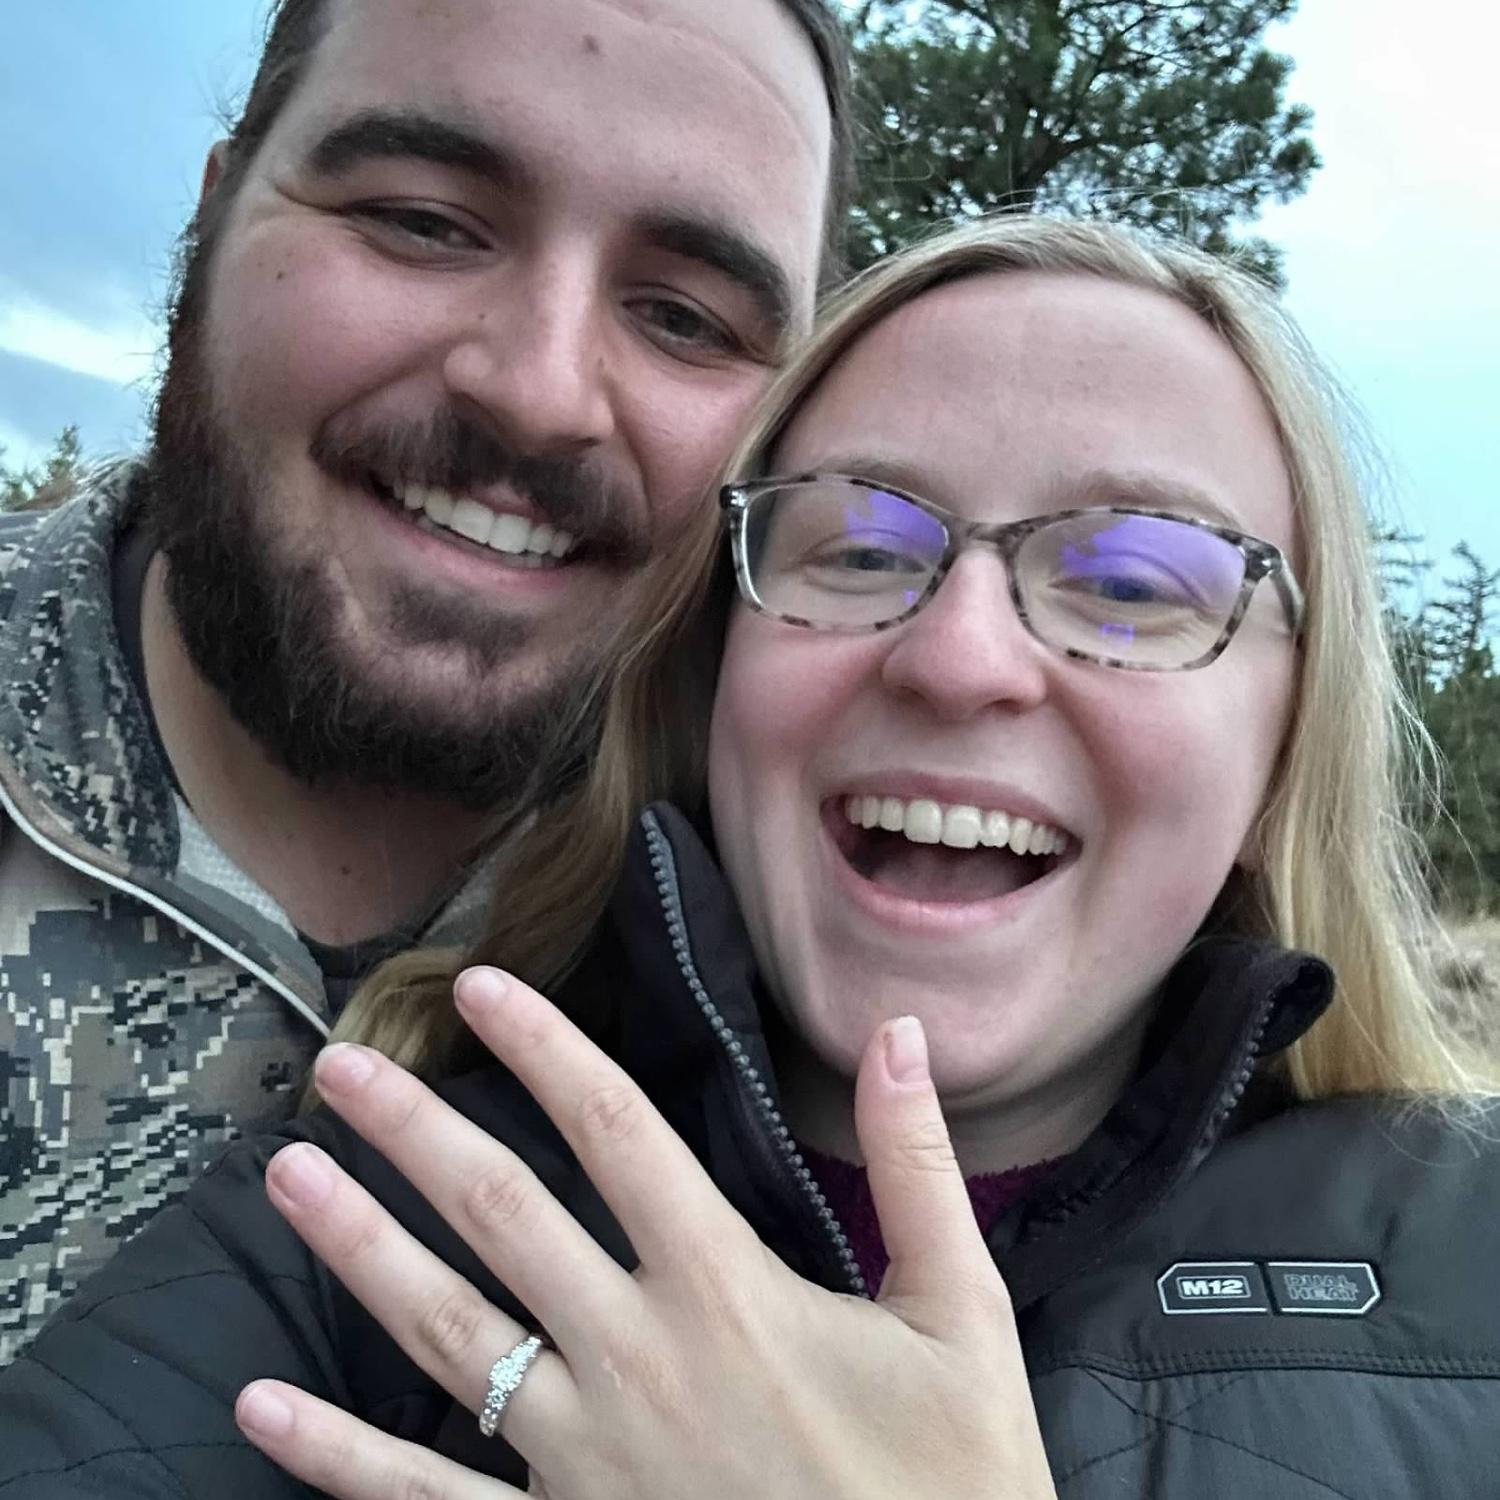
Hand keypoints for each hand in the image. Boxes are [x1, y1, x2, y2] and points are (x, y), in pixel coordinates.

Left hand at [235, 968, 1057, 1499]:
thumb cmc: (953, 1490)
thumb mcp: (960, 1320)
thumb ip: (918, 1169)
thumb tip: (895, 1033)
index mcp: (728, 1291)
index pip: (616, 1130)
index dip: (543, 1047)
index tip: (478, 986)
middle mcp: (637, 1360)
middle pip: (504, 1215)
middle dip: (415, 1132)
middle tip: (340, 1067)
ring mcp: (584, 1459)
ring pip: (448, 1333)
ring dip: (360, 1250)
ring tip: (288, 1177)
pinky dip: (338, 1456)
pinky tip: (263, 1408)